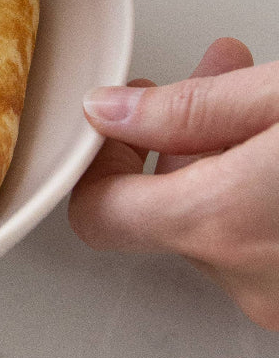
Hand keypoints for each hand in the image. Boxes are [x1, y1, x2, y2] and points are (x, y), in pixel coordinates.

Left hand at [69, 38, 278, 329]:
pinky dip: (261, 200)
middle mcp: (250, 280)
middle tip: (212, 78)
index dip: (98, 161)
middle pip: (168, 211)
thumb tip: (108, 111)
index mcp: (222, 222)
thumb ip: (189, 109)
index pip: (96, 212)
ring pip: (223, 227)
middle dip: (180, 139)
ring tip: (257, 99)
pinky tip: (278, 151)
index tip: (121, 119)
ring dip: (225, 163)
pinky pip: (262, 248)